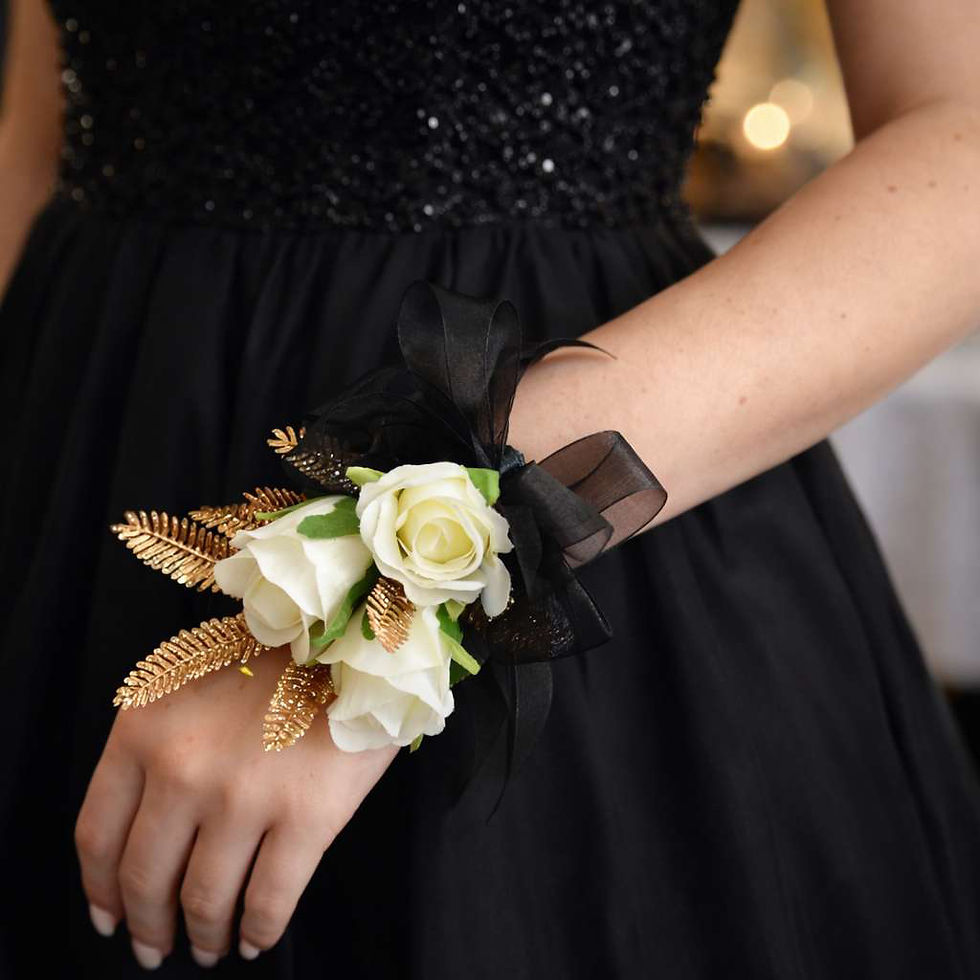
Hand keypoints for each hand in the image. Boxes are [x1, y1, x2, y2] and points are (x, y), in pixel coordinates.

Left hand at [73, 643, 399, 968]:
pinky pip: (269, 901)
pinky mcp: (307, 817)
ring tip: (209, 948)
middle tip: (156, 946)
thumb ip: (157, 748)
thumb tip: (150, 836)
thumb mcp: (190, 683)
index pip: (99, 833)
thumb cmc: (275, 657)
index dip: (101, 889)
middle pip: (145, 876)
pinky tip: (255, 939)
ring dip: (203, 936)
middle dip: (149, 925)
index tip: (110, 916)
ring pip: (205, 898)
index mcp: (144, 729)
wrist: (356, 639)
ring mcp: (244, 797)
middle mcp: (183, 769)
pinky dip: (258, 932)